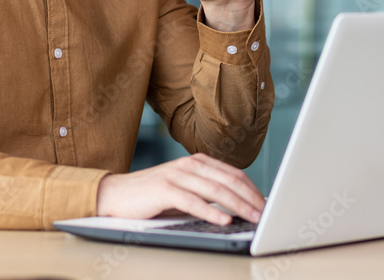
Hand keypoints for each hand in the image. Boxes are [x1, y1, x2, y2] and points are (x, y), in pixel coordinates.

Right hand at [96, 154, 264, 224]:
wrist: (116, 195)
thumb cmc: (152, 196)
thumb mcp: (185, 190)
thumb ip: (207, 192)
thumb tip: (238, 206)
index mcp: (197, 162)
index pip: (233, 174)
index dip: (253, 189)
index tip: (267, 204)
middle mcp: (189, 164)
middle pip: (228, 181)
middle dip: (251, 198)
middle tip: (266, 213)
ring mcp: (176, 175)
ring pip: (215, 190)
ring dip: (238, 205)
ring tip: (253, 218)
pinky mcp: (164, 189)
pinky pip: (193, 201)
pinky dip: (211, 211)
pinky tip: (224, 220)